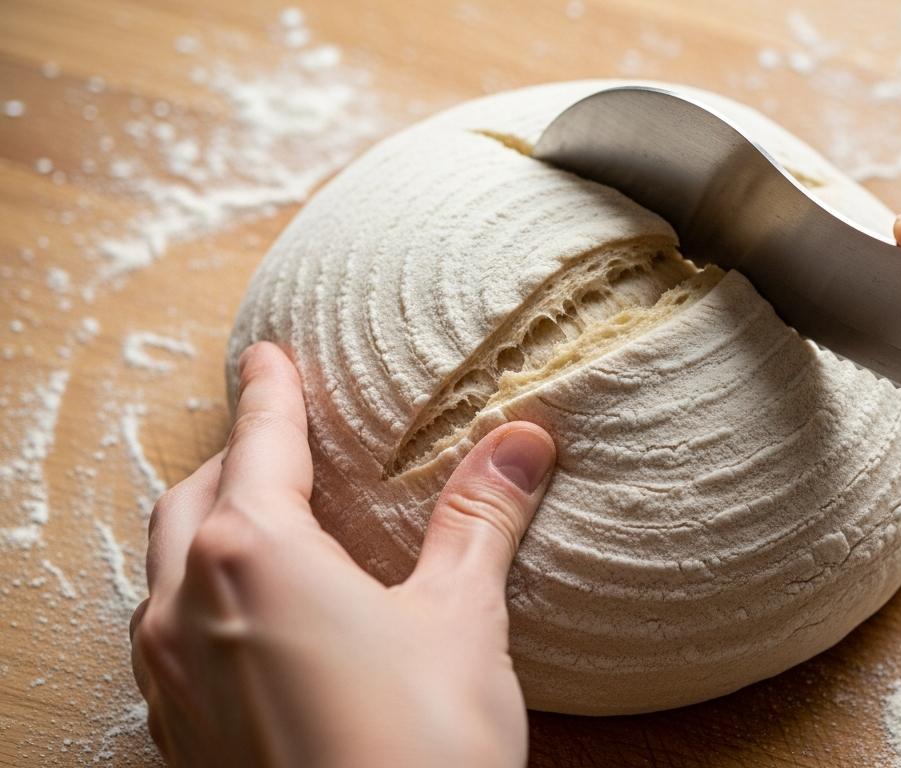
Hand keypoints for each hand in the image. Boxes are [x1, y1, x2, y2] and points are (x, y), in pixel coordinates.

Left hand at [130, 342, 556, 766]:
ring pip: (165, 571)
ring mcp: (173, 678)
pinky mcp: (180, 736)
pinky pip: (165, 639)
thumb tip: (521, 440)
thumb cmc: (418, 746)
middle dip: (233, 457)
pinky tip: (242, 626)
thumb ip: (480, 520)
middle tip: (272, 436)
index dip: (270, 393)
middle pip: (194, 497)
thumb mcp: (462, 619)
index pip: (260, 443)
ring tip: (252, 524)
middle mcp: (189, 606)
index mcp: (255, 554)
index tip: (268, 359)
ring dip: (204, 529)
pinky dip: (197, 600)